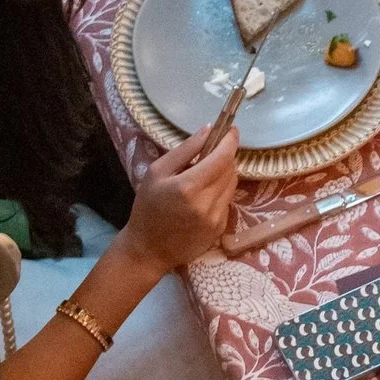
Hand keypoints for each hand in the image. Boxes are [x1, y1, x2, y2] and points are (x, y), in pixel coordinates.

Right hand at [121, 125, 239, 273]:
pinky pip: (227, 200)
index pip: (222, 158)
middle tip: (211, 152)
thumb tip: (208, 130)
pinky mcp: (220, 228)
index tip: (232, 130)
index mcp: (189, 187)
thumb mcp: (156, 172)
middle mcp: (207, 203)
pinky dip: (220, 191)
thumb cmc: (147, 207)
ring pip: (232, 185)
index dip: (230, 141)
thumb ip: (185, 150)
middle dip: (225, 157)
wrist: (148, 249)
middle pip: (231, 170)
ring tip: (203, 174)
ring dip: (224, 173)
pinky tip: (202, 195)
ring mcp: (217, 218)